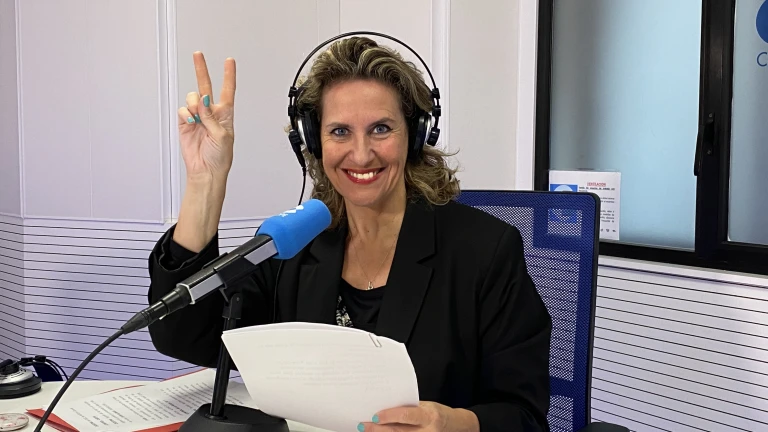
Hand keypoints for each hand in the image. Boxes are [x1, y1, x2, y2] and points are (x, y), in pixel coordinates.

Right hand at [178, 51, 235, 182]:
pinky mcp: (185, 123)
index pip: (228, 91)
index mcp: (225, 115)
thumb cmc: (220, 157)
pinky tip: (191, 122)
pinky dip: (186, 114)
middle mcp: (211, 113)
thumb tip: (203, 102)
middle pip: (206, 87)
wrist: (206, 171)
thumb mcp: (222, 136)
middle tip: (198, 55)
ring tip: (198, 119)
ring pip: (192, 98)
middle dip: (201, 70)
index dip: (228, 75)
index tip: (229, 61)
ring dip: (194, 105)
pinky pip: (183, 110)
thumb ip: (212, 117)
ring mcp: (197, 117)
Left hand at [358, 401, 479, 431]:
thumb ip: (408, 409)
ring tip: (368, 430)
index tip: (375, 416)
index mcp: (429, 416)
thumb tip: (384, 407)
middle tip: (364, 425)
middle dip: (378, 429)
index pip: (407, 415)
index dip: (390, 416)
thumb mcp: (426, 407)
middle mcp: (428, 431)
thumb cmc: (437, 414)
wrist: (456, 427)